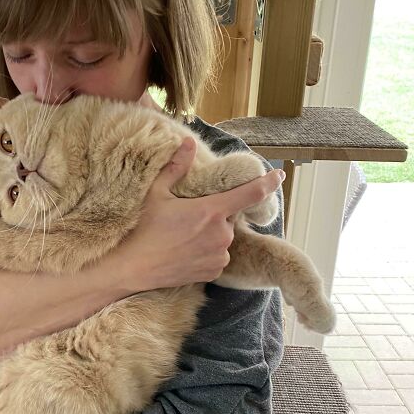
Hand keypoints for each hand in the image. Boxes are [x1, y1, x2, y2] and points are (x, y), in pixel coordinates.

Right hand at [118, 138, 283, 290]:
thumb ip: (177, 167)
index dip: (268, 183)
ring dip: (212, 235)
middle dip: (215, 215)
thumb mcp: (157, 194)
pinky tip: (186, 252)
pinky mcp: (214, 272)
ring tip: (184, 237)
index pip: (250, 194)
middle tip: (188, 218)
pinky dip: (208, 253)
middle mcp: (221, 234)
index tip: (279, 175)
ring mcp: (219, 255)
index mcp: (211, 211)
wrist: (133, 268)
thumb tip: (188, 142)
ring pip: (223, 238)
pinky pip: (218, 257)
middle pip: (229, 217)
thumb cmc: (143, 229)